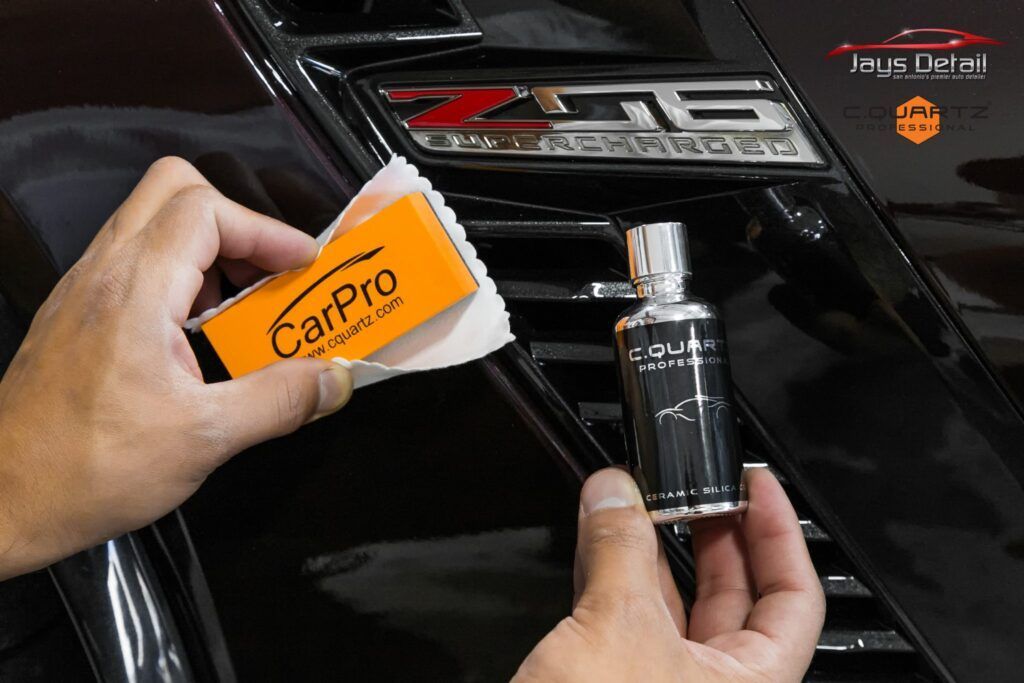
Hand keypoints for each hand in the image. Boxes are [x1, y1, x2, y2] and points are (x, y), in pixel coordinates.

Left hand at [0, 157, 352, 578]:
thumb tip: (333, 381)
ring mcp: (85, 290)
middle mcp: (103, 274)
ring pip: (153, 222)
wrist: (3, 501)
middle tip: (272, 270)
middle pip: (173, 189)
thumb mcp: (204, 439)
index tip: (304, 264)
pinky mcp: (79, 314)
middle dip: (236, 221)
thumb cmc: (88, 470)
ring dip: (210, 247)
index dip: (265, 229)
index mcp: (134, 292)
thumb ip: (279, 401)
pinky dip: (182, 273)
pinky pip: (137, 260)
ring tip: (247, 301)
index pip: (206, 210)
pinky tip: (203, 330)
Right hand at [515, 467, 824, 681]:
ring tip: (638, 497)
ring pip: (672, 607)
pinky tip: (600, 540)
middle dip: (713, 534)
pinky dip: (613, 575)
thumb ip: (620, 550)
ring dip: (652, 548)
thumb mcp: (617, 631)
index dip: (781, 534)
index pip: (794, 598)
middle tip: (698, 484)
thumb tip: (616, 493)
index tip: (760, 487)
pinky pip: (625, 620)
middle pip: (734, 598)